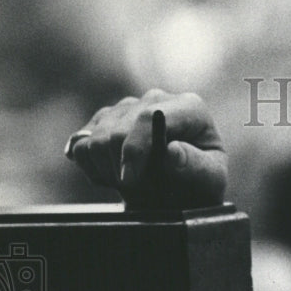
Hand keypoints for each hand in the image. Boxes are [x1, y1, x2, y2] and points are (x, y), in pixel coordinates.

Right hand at [65, 89, 226, 208]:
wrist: (187, 186)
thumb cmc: (203, 182)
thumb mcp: (211, 180)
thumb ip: (196, 167)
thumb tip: (172, 151)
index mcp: (189, 108)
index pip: (148, 118)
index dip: (134, 149)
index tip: (130, 180)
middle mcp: (157, 99)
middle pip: (117, 128)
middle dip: (118, 166)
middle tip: (133, 190)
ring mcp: (128, 107)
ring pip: (95, 137)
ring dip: (105, 169)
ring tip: (128, 185)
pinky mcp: (105, 119)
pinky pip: (79, 142)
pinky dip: (89, 165)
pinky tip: (111, 176)